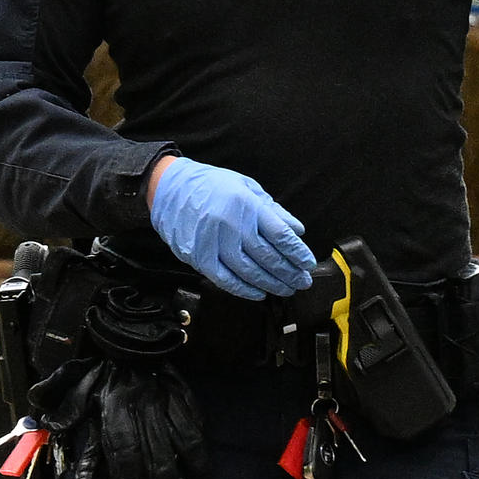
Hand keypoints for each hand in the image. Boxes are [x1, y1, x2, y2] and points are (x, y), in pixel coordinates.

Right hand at [145, 155, 316, 299]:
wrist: (170, 187)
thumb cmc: (211, 185)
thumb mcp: (248, 188)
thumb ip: (274, 211)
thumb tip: (297, 230)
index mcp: (247, 205)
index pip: (280, 234)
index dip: (297, 252)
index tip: (308, 264)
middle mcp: (231, 224)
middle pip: (267, 255)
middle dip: (289, 273)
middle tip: (302, 282)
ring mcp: (213, 241)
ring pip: (248, 270)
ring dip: (270, 284)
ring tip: (285, 289)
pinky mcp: (197, 255)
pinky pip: (224, 278)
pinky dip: (243, 289)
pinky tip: (258, 293)